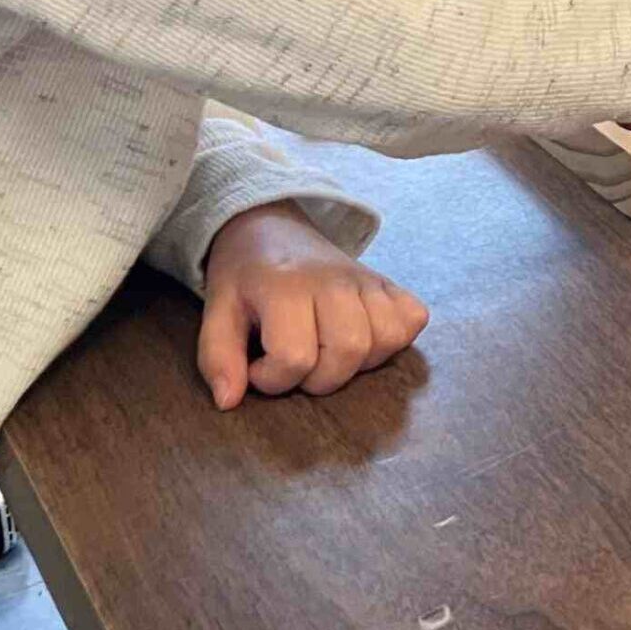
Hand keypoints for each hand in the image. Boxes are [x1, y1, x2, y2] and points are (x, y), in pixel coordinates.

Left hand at [199, 202, 428, 409]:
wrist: (271, 228)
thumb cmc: (244, 277)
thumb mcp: (217, 311)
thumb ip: (217, 357)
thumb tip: (229, 402)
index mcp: (287, 287)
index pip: (295, 357)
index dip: (272, 379)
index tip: (257, 366)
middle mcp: (334, 280)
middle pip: (348, 351)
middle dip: (318, 379)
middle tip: (296, 365)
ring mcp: (367, 278)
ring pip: (386, 339)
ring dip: (358, 363)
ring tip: (328, 354)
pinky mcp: (387, 282)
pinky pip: (413, 317)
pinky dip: (396, 337)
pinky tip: (364, 338)